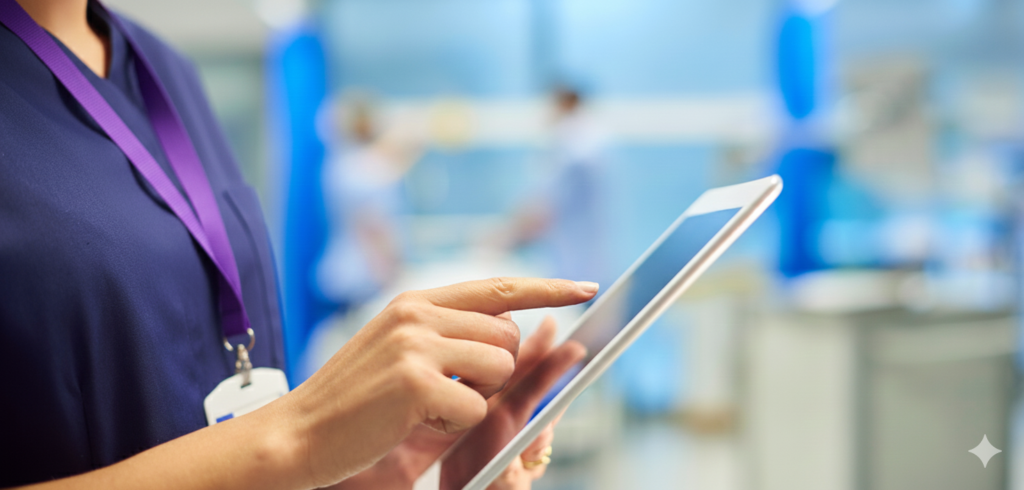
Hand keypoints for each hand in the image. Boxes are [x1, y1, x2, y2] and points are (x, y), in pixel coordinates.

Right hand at [278, 278, 597, 488]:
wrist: (298, 434)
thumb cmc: (355, 402)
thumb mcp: (403, 354)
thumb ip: (454, 338)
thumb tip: (515, 333)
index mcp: (416, 302)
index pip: (498, 288)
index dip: (547, 289)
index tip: (585, 288)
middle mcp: (418, 313)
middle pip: (509, 338)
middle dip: (494, 374)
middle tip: (444, 393)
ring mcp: (416, 344)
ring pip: (499, 369)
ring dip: (473, 399)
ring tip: (424, 407)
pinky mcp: (415, 381)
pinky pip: (475, 407)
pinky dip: (452, 426)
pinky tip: (412, 423)